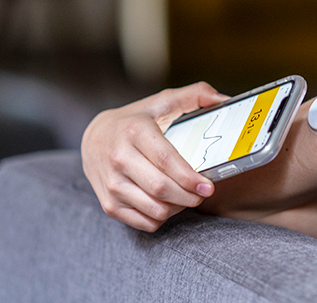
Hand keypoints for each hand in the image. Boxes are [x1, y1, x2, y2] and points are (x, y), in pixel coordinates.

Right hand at [81, 82, 227, 231]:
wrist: (93, 138)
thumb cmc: (135, 121)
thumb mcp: (162, 102)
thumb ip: (194, 95)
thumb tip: (223, 98)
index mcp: (134, 131)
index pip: (166, 160)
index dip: (190, 177)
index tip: (208, 186)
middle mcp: (119, 158)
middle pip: (162, 188)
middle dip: (190, 196)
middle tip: (203, 193)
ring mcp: (112, 184)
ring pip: (155, 209)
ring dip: (179, 207)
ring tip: (187, 196)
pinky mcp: (109, 204)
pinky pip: (145, 222)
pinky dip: (163, 217)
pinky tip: (169, 203)